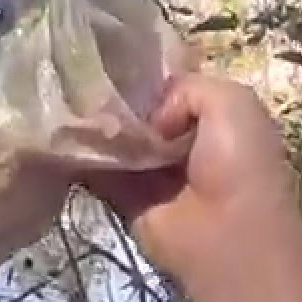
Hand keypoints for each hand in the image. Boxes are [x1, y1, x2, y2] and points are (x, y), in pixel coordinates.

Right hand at [84, 71, 301, 288]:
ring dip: (95, 129)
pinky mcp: (125, 197)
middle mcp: (180, 144)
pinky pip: (96, 171)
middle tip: (87, 92)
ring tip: (70, 112)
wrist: (225, 232)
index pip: (169, 90)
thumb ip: (185, 87)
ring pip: (114, 141)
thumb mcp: (232, 102)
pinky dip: (80, 159)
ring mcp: (150, 172)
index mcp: (212, 119)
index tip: (115, 69)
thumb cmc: (237, 163)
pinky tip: (64, 140)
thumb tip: (145, 118)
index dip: (146, 81)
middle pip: (137, 115)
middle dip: (114, 103)